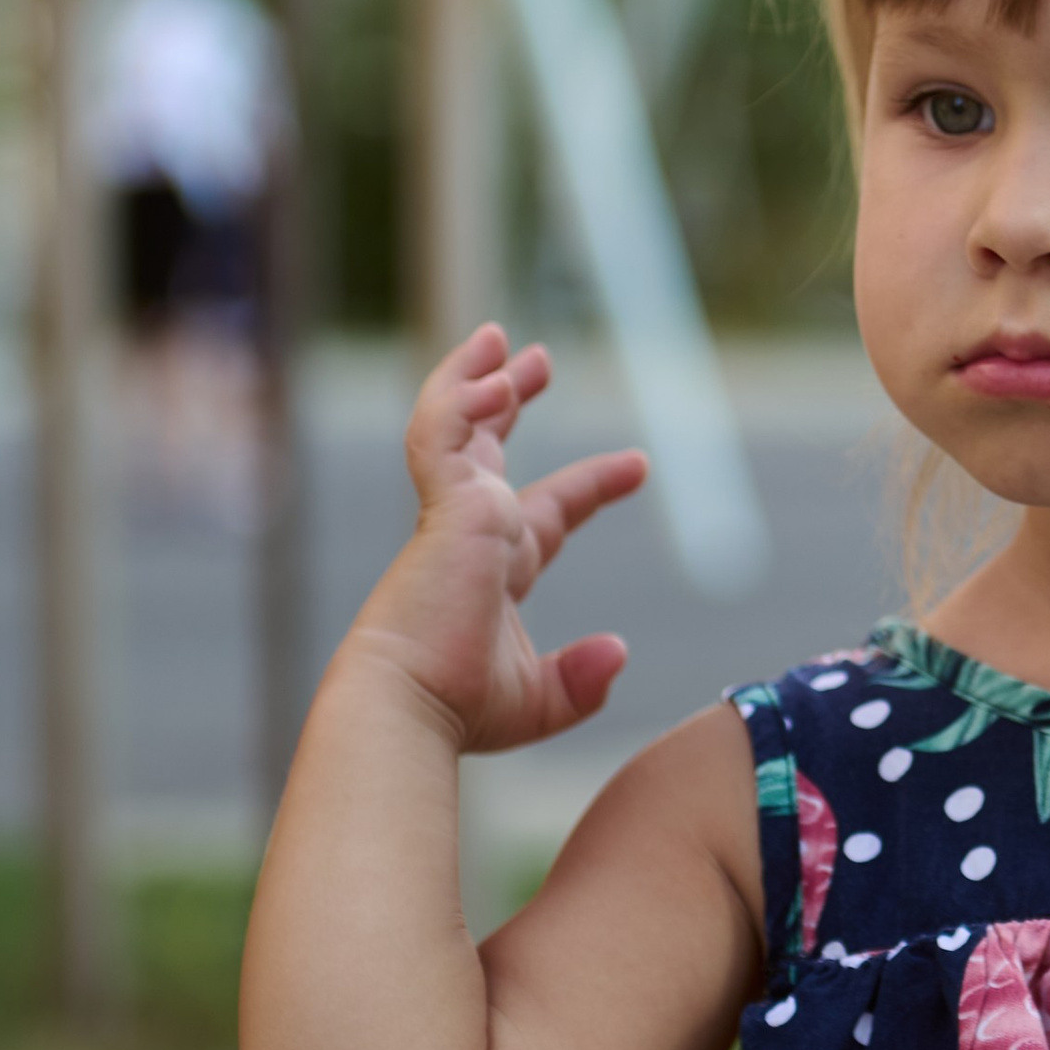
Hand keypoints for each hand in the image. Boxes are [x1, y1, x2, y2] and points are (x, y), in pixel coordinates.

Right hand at [355, 324, 647, 755]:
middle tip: (536, 359)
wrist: (410, 706)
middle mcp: (471, 534)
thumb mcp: (539, 699)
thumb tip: (619, 652)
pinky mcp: (444, 504)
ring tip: (502, 341)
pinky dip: (462, 400)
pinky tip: (496, 381)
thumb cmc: (457, 708)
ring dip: (476, 378)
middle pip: (488, 447)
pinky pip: (444, 433)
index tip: (639, 465)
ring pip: (456, 425)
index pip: (546, 512)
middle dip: (510, 398)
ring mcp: (454, 514)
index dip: (590, 486)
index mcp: (493, 569)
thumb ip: (581, 680)